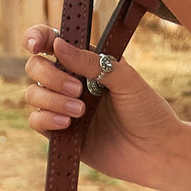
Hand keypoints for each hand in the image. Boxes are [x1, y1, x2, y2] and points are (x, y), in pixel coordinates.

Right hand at [19, 24, 190, 189]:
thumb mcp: (125, 80)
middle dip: (50, 75)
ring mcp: (64, 107)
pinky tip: (68, 124)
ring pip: (33, 93)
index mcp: (88, 62)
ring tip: (80, 111)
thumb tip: (57, 45)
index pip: (52, 41)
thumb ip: (92, 62)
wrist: (157, 153)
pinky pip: (36, 121)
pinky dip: (46, 119)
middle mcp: (71, 82)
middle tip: (78, 89)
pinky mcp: (61, 134)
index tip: (34, 45)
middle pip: (36, 67)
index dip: (36, 37)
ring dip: (52, 99)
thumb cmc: (147, 112)